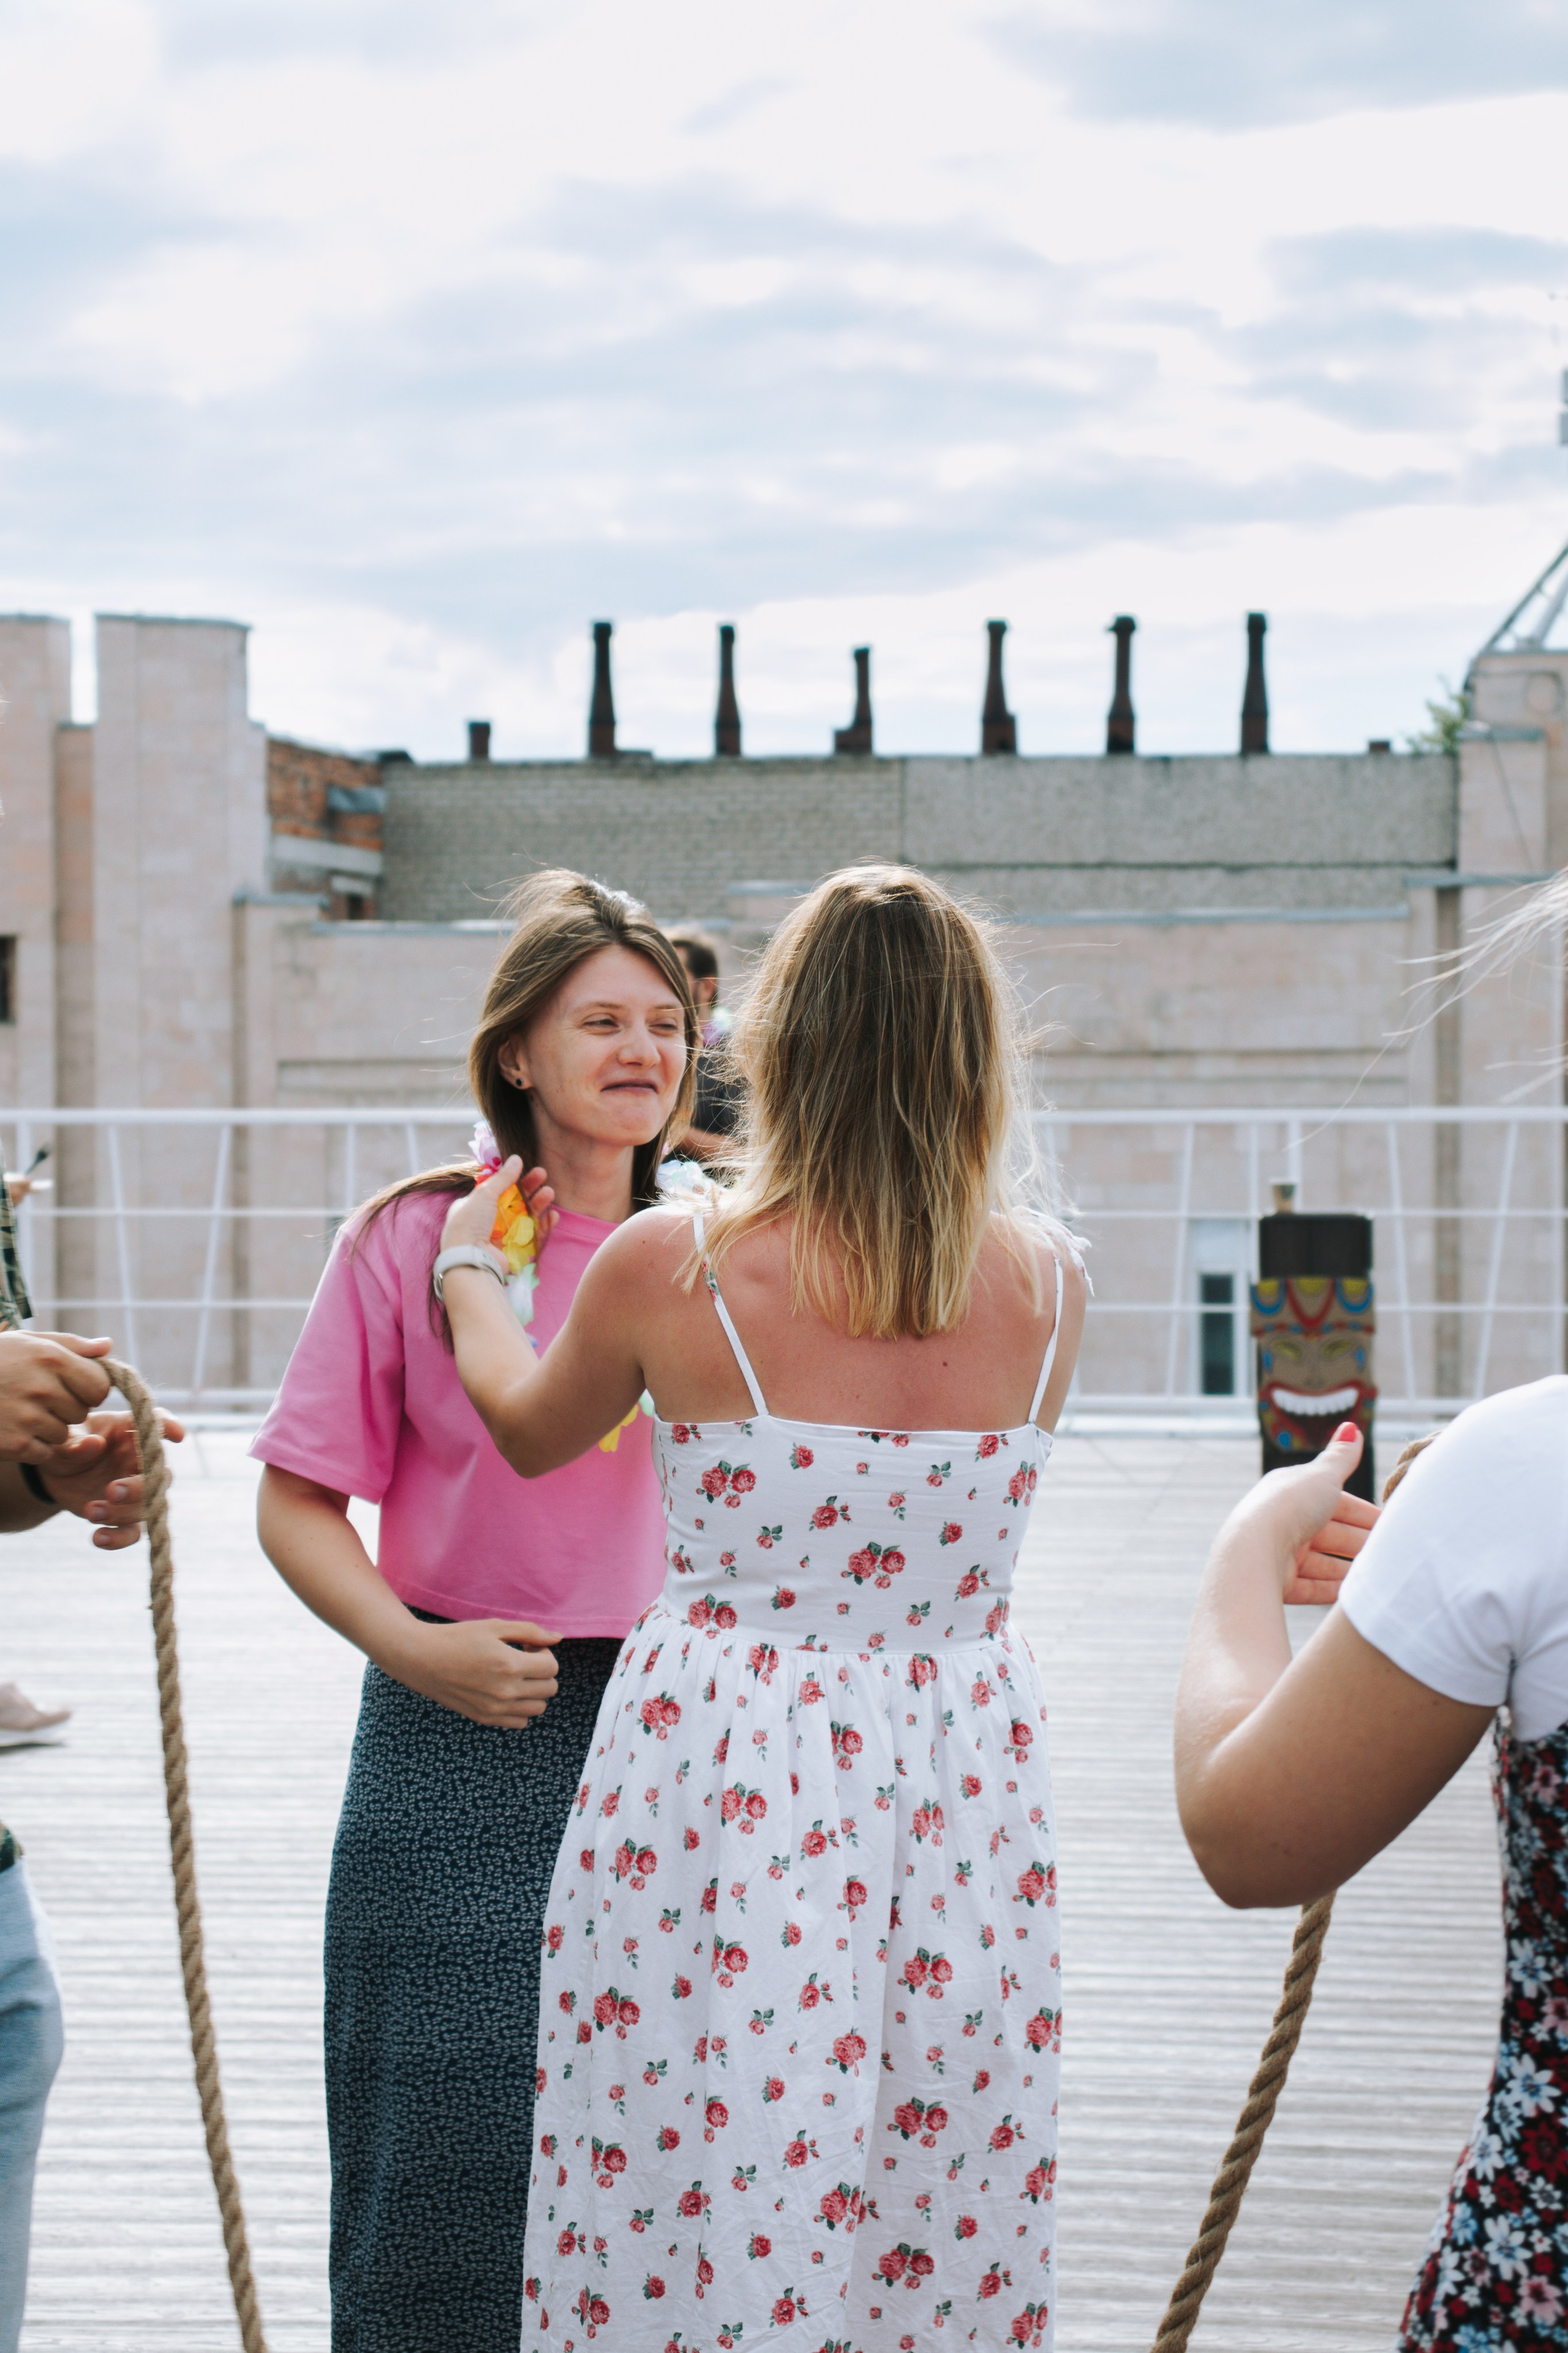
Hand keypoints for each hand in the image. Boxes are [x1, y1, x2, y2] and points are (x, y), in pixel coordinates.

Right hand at [0, 1332, 114, 1461]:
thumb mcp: (28, 1342)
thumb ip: (72, 1345)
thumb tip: (108, 1347)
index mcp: (52, 1358)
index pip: (100, 1385)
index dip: (89, 1388)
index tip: (72, 1386)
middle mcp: (43, 1388)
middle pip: (82, 1412)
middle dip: (66, 1408)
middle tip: (36, 1397)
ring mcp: (28, 1418)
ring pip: (63, 1434)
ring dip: (47, 1428)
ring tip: (19, 1410)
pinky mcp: (14, 1444)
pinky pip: (44, 1452)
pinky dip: (32, 1447)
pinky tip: (11, 1428)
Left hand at [35, 1408, 187, 1548]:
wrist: (56, 1474)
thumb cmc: (67, 1446)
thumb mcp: (62, 1440)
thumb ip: (75, 1442)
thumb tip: (94, 1444)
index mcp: (128, 1432)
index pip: (156, 1424)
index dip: (169, 1428)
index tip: (177, 1435)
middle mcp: (140, 1461)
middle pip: (160, 1474)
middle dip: (140, 1487)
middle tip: (112, 1491)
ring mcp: (136, 1490)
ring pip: (148, 1506)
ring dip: (122, 1513)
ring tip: (90, 1511)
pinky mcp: (125, 1516)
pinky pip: (133, 1533)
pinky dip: (119, 1539)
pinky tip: (97, 1538)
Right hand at [386, 1616, 562, 1727]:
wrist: (421, 1658)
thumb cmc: (458, 1637)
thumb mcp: (495, 1626)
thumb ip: (530, 1632)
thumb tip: (558, 1638)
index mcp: (509, 1665)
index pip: (552, 1668)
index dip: (543, 1654)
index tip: (526, 1647)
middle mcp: (505, 1692)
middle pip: (550, 1689)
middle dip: (542, 1672)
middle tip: (521, 1659)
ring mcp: (494, 1709)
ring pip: (538, 1708)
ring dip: (534, 1691)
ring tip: (514, 1676)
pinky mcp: (484, 1718)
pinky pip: (520, 1721)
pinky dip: (520, 1708)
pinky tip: (505, 1690)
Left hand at [440, 1159, 556, 1255]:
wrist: (470, 1259)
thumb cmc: (470, 1223)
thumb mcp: (484, 1194)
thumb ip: (503, 1177)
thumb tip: (516, 1158)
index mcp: (476, 1205)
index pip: (499, 1189)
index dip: (514, 1179)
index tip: (527, 1168)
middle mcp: (489, 1220)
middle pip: (515, 1200)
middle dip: (530, 1188)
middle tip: (543, 1175)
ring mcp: (503, 1235)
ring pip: (526, 1215)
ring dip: (538, 1203)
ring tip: (550, 1193)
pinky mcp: (515, 1249)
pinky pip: (532, 1234)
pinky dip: (543, 1225)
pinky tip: (552, 1216)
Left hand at [1230, 1423, 1379, 1605]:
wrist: (1253, 1552)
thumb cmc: (1289, 1507)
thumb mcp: (1322, 1476)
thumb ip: (1341, 1456)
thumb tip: (1352, 1426)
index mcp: (1290, 1493)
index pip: (1335, 1502)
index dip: (1363, 1513)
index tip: (1390, 1524)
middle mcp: (1282, 1522)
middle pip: (1331, 1534)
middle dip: (1360, 1542)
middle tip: (1390, 1553)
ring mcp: (1279, 1554)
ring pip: (1323, 1562)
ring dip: (1349, 1568)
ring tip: (1379, 1575)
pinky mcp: (1277, 1584)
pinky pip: (1312, 1587)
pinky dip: (1333, 1589)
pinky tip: (1355, 1594)